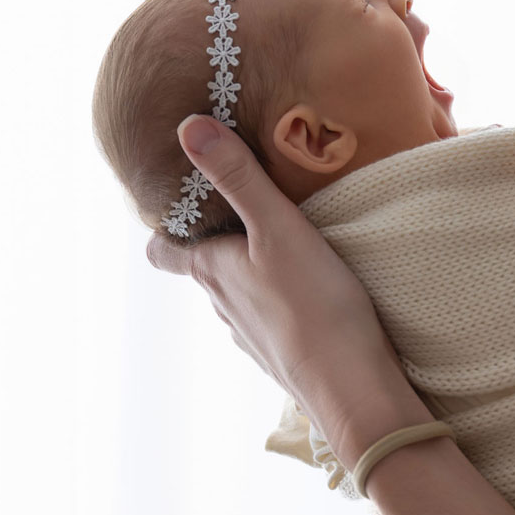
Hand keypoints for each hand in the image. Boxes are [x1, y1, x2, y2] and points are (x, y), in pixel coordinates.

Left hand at [145, 113, 408, 453]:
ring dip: (247, 266)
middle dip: (213, 236)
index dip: (163, 226)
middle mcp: (224, 305)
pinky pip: (269, 314)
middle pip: (202, 267)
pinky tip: (307, 285)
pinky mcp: (285, 351)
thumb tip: (188, 127)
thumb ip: (238, 176)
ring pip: (236, 292)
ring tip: (277, 236)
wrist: (352, 387)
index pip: (162, 251)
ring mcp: (253, 334)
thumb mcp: (277, 226)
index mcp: (213, 271)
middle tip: (240, 199)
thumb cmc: (314, 303)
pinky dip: (277, 294)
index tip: (179, 199)